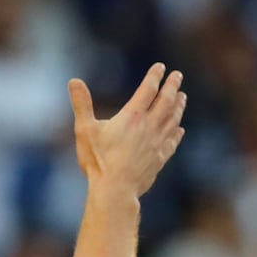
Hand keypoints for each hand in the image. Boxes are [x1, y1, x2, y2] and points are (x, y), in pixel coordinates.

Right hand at [68, 62, 185, 197]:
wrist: (115, 190)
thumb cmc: (98, 161)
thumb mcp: (85, 130)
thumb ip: (81, 104)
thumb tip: (74, 81)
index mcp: (132, 117)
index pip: (148, 90)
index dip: (154, 76)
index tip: (160, 67)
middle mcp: (149, 127)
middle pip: (165, 102)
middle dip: (172, 86)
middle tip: (178, 75)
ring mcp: (156, 144)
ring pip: (172, 120)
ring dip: (178, 107)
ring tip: (183, 97)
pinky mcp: (159, 159)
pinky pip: (171, 142)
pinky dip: (176, 133)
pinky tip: (179, 130)